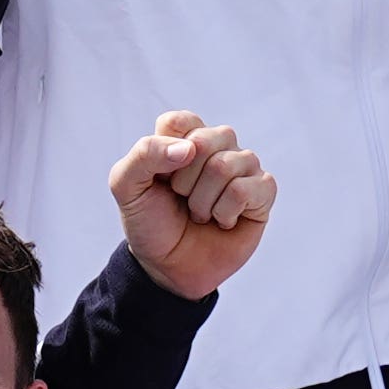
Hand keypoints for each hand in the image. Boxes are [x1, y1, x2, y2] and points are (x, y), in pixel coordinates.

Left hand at [109, 111, 274, 298]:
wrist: (167, 267)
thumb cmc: (150, 222)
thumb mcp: (126, 187)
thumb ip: (144, 155)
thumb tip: (189, 148)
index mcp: (185, 136)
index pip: (179, 122)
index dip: (164, 154)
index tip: (160, 179)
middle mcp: (218, 145)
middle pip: (204, 141)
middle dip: (183, 181)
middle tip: (181, 199)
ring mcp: (243, 166)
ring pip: (225, 165)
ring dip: (202, 201)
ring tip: (199, 214)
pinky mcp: (262, 191)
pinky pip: (246, 189)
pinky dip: (225, 212)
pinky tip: (221, 221)